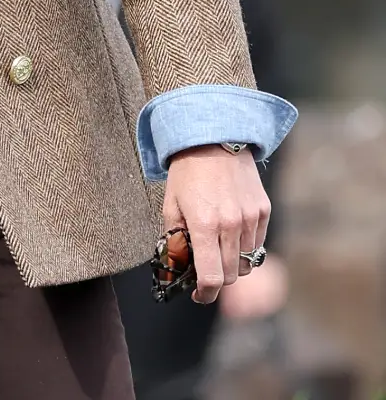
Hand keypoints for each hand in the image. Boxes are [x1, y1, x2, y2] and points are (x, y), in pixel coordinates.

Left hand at [162, 144, 270, 304]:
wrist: (215, 139)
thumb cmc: (187, 171)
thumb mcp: (171, 203)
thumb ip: (176, 237)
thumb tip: (179, 265)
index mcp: (204, 224)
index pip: (211, 276)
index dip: (205, 293)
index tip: (198, 295)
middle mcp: (231, 224)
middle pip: (231, 274)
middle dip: (216, 279)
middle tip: (204, 272)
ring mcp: (251, 218)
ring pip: (247, 262)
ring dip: (232, 264)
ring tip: (217, 249)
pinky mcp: (263, 211)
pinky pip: (258, 243)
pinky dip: (245, 247)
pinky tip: (231, 233)